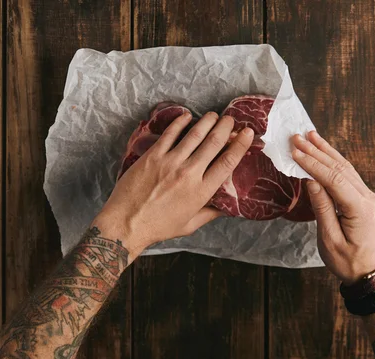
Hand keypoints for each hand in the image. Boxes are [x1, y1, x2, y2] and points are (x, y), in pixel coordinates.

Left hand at [95, 111, 253, 257]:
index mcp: (201, 191)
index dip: (240, 145)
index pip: (228, 162)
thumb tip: (225, 207)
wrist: (127, 223)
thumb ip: (209, 213)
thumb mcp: (190, 225)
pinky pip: (170, 134)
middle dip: (226, 127)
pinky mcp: (153, 156)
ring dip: (207, 121)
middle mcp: (189, 173)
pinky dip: (181, 122)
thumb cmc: (158, 227)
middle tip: (231, 119)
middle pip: (214, 143)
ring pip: (195, 134)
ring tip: (214, 115)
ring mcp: (170, 162)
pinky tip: (187, 116)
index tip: (247, 133)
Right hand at [291, 131, 374, 284]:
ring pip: (346, 168)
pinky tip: (325, 152)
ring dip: (327, 151)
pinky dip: (335, 161)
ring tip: (311, 135)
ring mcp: (369, 197)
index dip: (313, 164)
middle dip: (317, 151)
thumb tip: (311, 181)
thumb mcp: (330, 240)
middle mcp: (368, 198)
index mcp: (360, 208)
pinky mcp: (365, 200)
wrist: (372, 275)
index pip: (334, 179)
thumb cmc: (349, 263)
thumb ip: (322, 208)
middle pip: (340, 168)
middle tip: (297, 137)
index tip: (295, 151)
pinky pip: (349, 175)